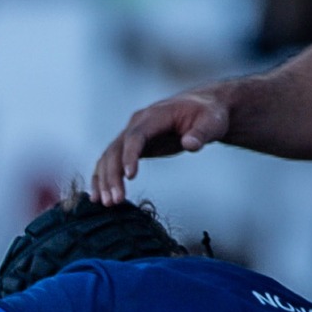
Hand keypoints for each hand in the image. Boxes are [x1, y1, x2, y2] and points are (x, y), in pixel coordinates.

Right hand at [91, 86, 232, 203]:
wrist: (202, 108)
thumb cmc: (208, 114)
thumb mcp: (212, 122)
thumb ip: (201, 133)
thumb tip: (190, 144)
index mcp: (154, 115)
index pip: (136, 136)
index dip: (130, 155)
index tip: (130, 177)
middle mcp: (136, 124)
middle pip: (116, 150)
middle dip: (112, 176)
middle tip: (115, 200)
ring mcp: (130, 135)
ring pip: (108, 158)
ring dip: (104, 180)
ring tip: (106, 203)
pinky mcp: (130, 147)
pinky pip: (110, 162)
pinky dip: (102, 178)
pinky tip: (99, 197)